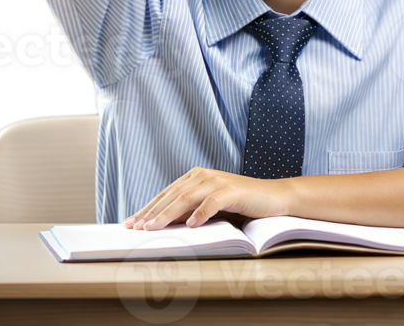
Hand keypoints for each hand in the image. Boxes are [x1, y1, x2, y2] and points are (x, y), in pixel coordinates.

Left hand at [123, 168, 292, 230]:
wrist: (273, 197)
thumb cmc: (239, 205)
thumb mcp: (209, 208)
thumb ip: (190, 211)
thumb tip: (163, 227)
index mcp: (195, 177)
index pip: (166, 194)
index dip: (148, 208)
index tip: (131, 223)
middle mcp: (203, 175)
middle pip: (172, 195)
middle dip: (152, 213)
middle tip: (136, 228)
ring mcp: (218, 181)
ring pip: (187, 197)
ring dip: (168, 214)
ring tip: (154, 228)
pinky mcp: (233, 190)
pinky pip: (213, 201)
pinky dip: (202, 213)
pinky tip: (192, 225)